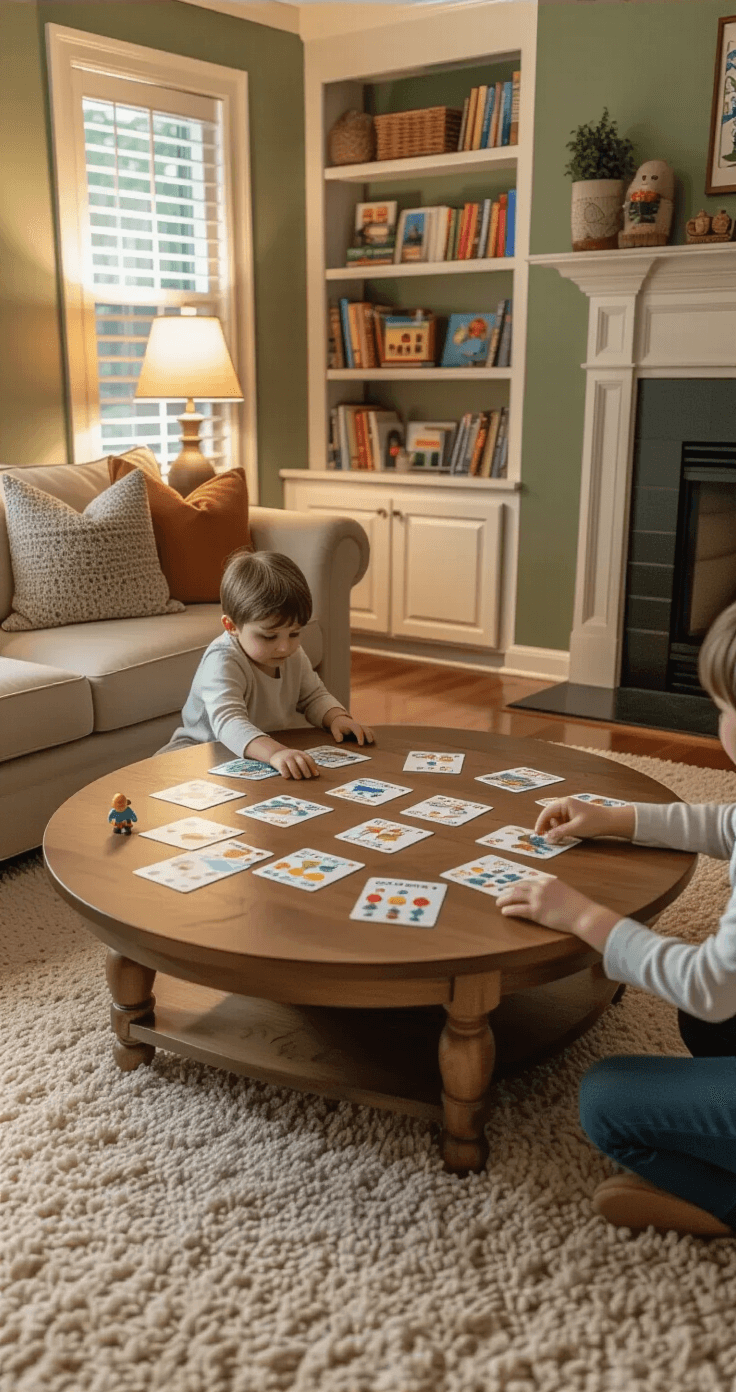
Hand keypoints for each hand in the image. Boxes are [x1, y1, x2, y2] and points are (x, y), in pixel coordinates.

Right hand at [269, 746, 319, 779]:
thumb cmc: (291, 759)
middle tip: (308, 777)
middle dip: (306, 770)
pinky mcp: (279, 763)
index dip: (313, 767)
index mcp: (301, 754)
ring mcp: (286, 758)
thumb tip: (316, 774)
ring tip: (298, 778)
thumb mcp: (299, 758)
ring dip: (297, 773)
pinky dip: (286, 774)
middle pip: (302, 762)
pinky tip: (288, 778)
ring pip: (293, 766)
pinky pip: (283, 769)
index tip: (316, 774)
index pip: (308, 759)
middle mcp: (294, 755)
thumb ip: (306, 764)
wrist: (276, 753)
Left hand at [330, 713, 374, 745]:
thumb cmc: (338, 725)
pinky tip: (372, 739)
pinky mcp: (362, 728)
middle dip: (368, 735)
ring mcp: (360, 725)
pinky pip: (368, 730)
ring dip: (371, 734)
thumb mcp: (334, 729)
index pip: (357, 728)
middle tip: (369, 742)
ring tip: (372, 741)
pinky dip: (371, 734)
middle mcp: (357, 724)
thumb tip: (340, 740)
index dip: (360, 736)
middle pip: (364, 728)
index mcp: (350, 724)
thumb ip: (337, 735)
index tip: (361, 744)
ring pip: (367, 728)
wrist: (340, 719)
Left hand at [496, 876, 619, 949]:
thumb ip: (554, 892)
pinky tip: (504, 912)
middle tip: (502, 893)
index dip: (520, 885)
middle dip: (509, 890)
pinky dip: (509, 910)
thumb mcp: (565, 893)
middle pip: (520, 886)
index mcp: (549, 881)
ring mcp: (538, 898)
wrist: (584, 915)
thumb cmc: (579, 907)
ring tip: (498, 903)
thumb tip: (549, 897)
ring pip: (515, 896)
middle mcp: (541, 887)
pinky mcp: (536, 911)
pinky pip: (518, 909)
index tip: (513, 887)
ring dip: (505, 899)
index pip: (529, 881)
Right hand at [534, 797, 634, 843]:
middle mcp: (565, 805)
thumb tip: (547, 838)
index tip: (537, 833)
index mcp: (564, 803)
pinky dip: (561, 829)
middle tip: (544, 837)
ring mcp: (569, 811)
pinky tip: (564, 835)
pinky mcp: (573, 817)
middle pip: (550, 815)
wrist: (610, 821)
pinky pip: (562, 823)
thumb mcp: (575, 828)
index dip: (540, 823)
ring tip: (557, 837)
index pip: (547, 812)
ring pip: (556, 820)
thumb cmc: (594, 822)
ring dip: (554, 829)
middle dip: (546, 826)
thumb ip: (560, 833)